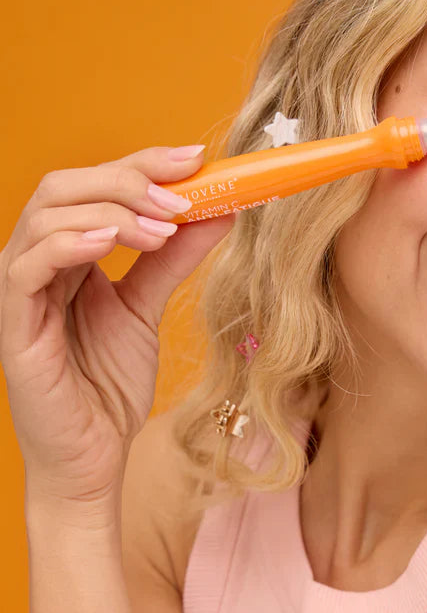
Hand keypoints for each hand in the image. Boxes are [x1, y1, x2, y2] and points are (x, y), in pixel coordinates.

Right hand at [0, 146, 234, 512]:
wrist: (93, 454)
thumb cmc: (111, 384)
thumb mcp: (148, 308)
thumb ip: (174, 259)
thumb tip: (220, 212)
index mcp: (71, 254)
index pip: (99, 186)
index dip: (144, 162)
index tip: (197, 157)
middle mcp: (40, 261)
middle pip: (68, 185)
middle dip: (129, 178)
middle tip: (184, 193)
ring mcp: (21, 289)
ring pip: (48, 213)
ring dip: (112, 207)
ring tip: (163, 225)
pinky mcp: (13, 322)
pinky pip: (28, 265)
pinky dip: (72, 242)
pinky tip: (114, 241)